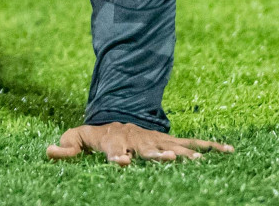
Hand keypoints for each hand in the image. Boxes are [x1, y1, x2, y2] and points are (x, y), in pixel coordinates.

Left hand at [47, 122, 232, 165]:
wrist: (118, 114)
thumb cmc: (96, 134)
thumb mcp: (77, 138)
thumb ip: (66, 147)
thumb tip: (48, 151)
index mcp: (113, 140)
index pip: (114, 149)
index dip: (117, 156)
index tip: (122, 162)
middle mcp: (137, 139)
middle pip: (148, 148)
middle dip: (157, 155)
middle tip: (168, 160)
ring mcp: (157, 139)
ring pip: (174, 146)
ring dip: (186, 153)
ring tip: (200, 162)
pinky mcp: (171, 141)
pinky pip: (193, 143)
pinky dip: (211, 147)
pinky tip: (229, 152)